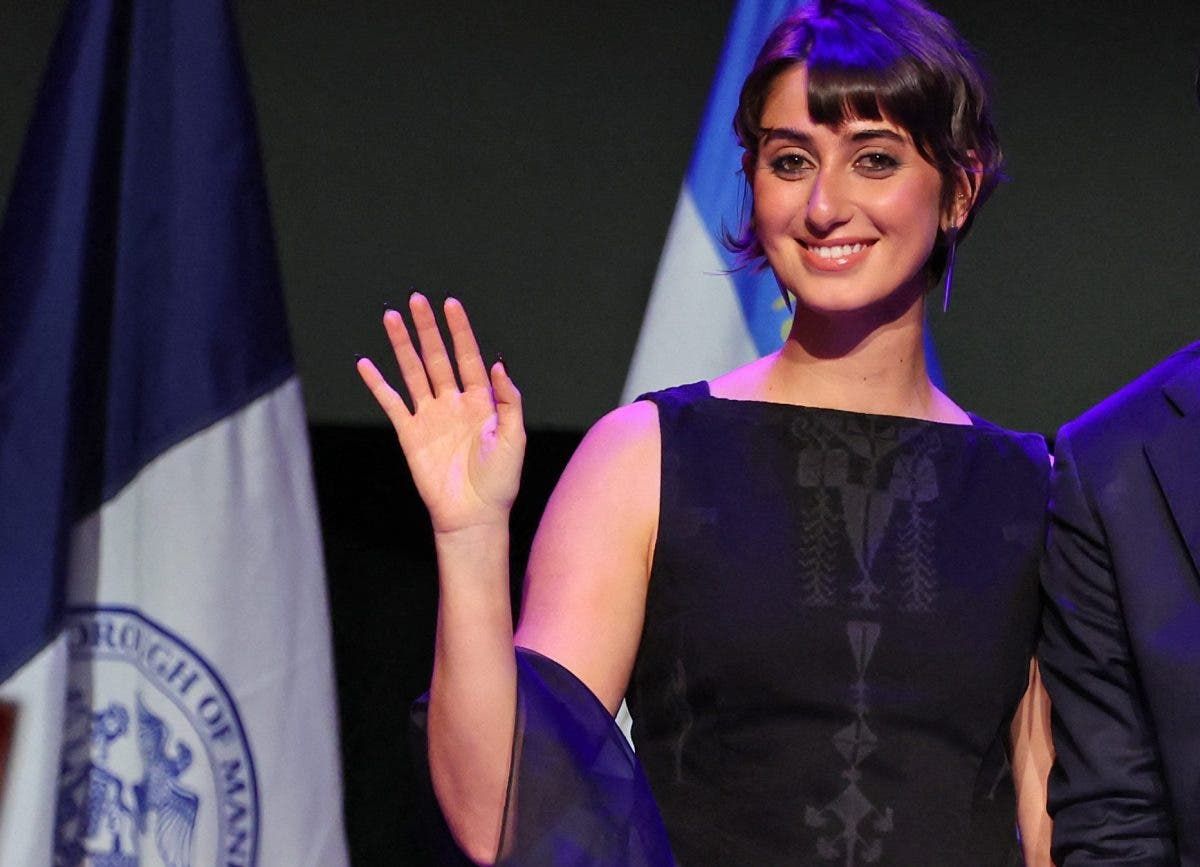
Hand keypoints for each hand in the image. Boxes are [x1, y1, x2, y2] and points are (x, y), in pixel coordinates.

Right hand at [357, 293, 524, 534]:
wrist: (473, 515)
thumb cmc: (500, 481)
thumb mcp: (514, 438)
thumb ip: (508, 400)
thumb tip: (497, 365)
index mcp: (481, 402)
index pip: (469, 357)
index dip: (460, 331)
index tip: (450, 304)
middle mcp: (454, 403)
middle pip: (437, 358)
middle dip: (427, 329)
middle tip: (416, 300)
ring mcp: (431, 417)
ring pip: (413, 373)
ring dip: (402, 346)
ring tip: (391, 317)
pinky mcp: (411, 434)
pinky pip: (392, 403)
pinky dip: (378, 384)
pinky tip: (366, 364)